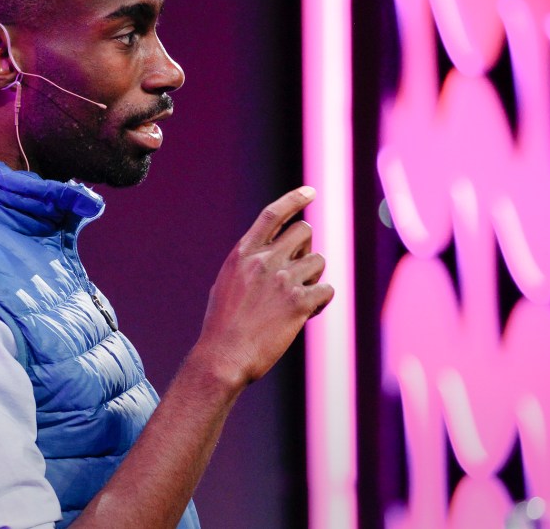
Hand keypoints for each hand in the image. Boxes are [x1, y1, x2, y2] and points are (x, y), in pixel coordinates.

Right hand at [194, 186, 333, 388]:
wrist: (223, 357)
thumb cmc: (223, 325)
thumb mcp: (228, 283)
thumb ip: (250, 264)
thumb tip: (276, 253)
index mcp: (243, 253)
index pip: (272, 215)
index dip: (294, 200)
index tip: (310, 192)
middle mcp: (264, 260)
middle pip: (304, 232)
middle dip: (306, 248)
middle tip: (298, 271)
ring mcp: (282, 280)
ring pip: (318, 262)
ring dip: (313, 279)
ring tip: (296, 300)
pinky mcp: (299, 302)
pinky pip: (326, 290)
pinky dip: (320, 301)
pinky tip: (305, 314)